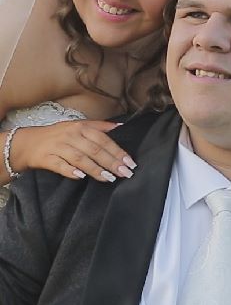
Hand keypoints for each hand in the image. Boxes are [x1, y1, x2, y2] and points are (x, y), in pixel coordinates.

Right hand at [11, 120, 135, 181]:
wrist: (28, 142)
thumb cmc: (58, 135)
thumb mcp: (78, 126)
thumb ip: (99, 126)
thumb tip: (120, 126)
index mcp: (81, 127)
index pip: (103, 139)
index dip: (117, 151)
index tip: (130, 162)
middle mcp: (71, 135)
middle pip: (94, 149)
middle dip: (111, 162)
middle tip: (125, 173)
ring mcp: (58, 147)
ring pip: (80, 158)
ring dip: (96, 169)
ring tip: (109, 178)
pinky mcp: (47, 158)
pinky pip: (60, 166)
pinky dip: (71, 171)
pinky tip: (81, 177)